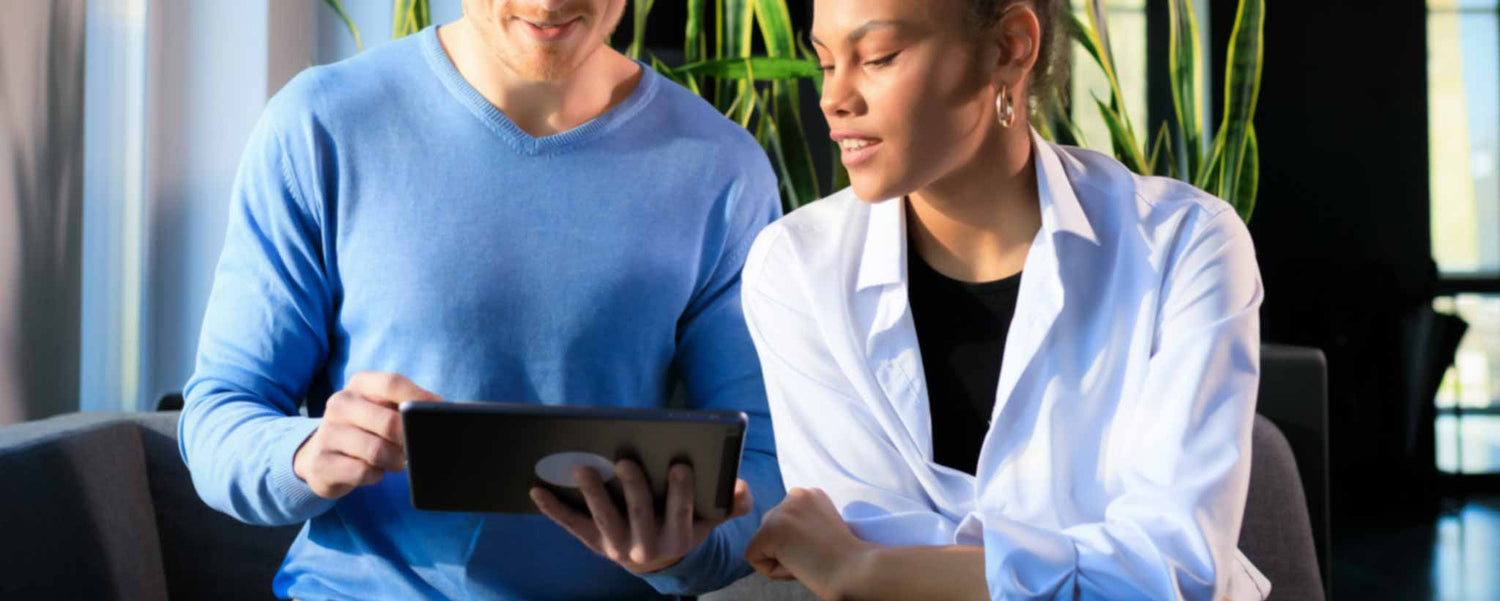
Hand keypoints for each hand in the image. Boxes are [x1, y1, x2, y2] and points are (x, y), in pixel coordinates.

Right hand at [292, 371, 441, 498]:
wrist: (318, 458)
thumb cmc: (367, 430)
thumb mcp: (384, 409)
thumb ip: (413, 405)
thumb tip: (461, 409)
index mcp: (359, 384)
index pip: (393, 383)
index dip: (420, 399)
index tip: (438, 413)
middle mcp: (340, 403)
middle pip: (389, 422)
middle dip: (409, 440)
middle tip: (414, 447)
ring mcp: (327, 433)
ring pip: (377, 451)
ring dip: (394, 461)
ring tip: (396, 460)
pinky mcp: (321, 463)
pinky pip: (362, 472)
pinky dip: (375, 475)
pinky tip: (373, 471)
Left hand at [531, 461, 752, 573]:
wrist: (658, 559)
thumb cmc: (684, 524)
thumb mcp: (712, 516)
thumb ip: (732, 502)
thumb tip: (740, 486)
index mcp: (680, 536)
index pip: (682, 511)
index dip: (681, 490)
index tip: (679, 465)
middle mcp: (648, 546)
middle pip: (640, 513)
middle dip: (633, 487)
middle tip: (625, 459)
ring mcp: (617, 545)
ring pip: (604, 519)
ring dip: (592, 494)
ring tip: (581, 468)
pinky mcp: (593, 542)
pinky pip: (572, 526)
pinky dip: (553, 509)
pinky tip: (537, 489)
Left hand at [745, 487, 873, 599]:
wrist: (856, 571)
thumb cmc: (844, 559)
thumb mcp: (821, 529)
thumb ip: (801, 524)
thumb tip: (779, 535)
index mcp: (809, 494)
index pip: (783, 523)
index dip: (799, 543)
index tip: (822, 546)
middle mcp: (795, 494)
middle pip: (769, 530)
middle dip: (787, 549)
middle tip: (816, 554)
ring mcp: (782, 510)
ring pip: (761, 545)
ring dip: (782, 559)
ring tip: (809, 559)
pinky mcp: (771, 530)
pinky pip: (754, 558)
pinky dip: (774, 571)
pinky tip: (799, 565)